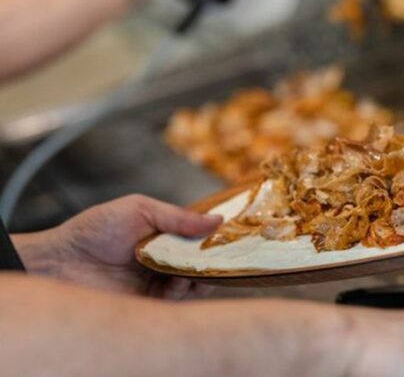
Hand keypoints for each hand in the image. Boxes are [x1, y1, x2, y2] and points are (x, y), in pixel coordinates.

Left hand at [13, 195, 221, 298]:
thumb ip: (179, 217)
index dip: (217, 235)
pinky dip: (185, 290)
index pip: (200, 235)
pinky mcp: (151, 301)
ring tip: (200, 268)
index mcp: (165, 233)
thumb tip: (218, 220)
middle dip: (216, 258)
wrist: (61, 261)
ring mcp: (159, 279)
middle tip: (226, 255)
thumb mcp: (140, 209)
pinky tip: (180, 281)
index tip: (234, 233)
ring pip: (195, 280)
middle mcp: (166, 257)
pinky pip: (178, 299)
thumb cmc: (95, 229)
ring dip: (202, 274)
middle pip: (202, 260)